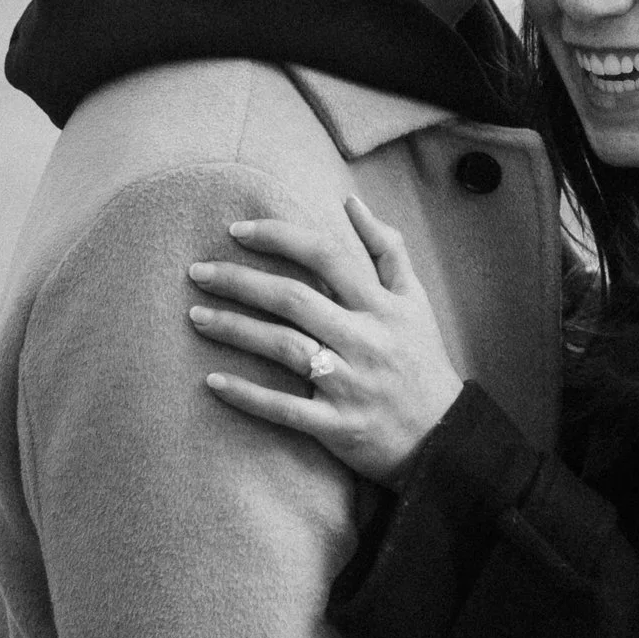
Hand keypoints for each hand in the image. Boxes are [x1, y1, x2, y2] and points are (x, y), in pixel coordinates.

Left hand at [188, 196, 463, 483]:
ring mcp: (350, 384)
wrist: (443, 436)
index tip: (237, 230)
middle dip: (240, 282)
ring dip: (235, 330)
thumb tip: (351, 202)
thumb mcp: (415, 299)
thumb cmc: (421, 359)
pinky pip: (285, 409)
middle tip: (197, 271)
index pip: (325, 256)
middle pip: (294, 300)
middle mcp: (365, 339)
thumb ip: (387, 248)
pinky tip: (212, 382)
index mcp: (381, 305)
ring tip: (195, 317)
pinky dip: (247, 395)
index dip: (279, 237)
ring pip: (284, 349)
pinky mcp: (337, 425)